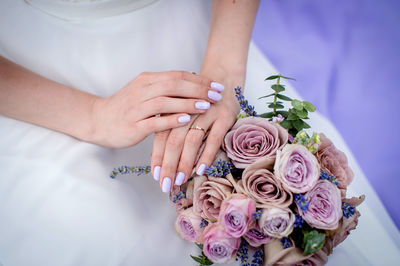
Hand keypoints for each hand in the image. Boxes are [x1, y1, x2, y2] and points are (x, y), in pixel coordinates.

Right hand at [89, 71, 223, 147]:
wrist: (98, 120)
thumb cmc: (126, 107)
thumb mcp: (144, 91)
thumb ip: (165, 86)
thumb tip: (193, 79)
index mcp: (146, 80)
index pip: (176, 76)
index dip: (199, 80)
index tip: (217, 85)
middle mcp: (141, 91)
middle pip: (173, 85)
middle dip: (198, 89)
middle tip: (216, 95)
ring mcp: (136, 108)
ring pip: (165, 102)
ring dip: (187, 103)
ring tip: (206, 106)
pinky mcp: (133, 126)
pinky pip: (154, 122)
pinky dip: (171, 120)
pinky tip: (186, 120)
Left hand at [151, 77, 239, 191]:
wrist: (223, 76)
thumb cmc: (200, 100)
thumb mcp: (184, 111)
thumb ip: (174, 129)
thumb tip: (165, 161)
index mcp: (174, 109)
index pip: (161, 136)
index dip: (157, 157)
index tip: (156, 176)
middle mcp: (188, 111)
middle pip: (174, 140)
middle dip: (169, 165)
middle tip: (166, 185)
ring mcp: (207, 113)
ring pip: (192, 140)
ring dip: (185, 162)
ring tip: (180, 180)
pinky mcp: (224, 116)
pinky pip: (214, 138)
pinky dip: (206, 155)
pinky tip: (201, 169)